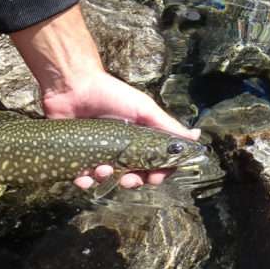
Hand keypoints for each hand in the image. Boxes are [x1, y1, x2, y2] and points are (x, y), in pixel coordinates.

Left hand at [42, 72, 199, 187]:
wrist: (73, 86)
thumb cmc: (111, 95)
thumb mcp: (144, 109)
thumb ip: (167, 125)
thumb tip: (196, 137)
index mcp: (139, 140)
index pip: (154, 165)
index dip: (157, 174)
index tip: (154, 177)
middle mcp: (120, 149)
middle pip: (132, 176)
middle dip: (133, 182)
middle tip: (128, 180)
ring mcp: (98, 154)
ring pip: (107, 180)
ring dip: (107, 179)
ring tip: (101, 169)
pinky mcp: (77, 157)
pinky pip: (82, 179)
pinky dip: (84, 182)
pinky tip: (83, 177)